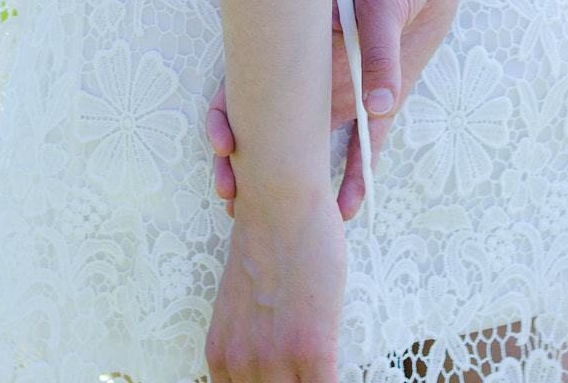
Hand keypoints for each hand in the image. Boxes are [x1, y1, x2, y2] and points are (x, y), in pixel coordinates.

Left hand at [205, 183, 345, 382]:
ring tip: (325, 373)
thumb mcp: (241, 304)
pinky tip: (345, 377)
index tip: (288, 381)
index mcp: (222, 357)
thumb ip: (248, 341)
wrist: (280, 203)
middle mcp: (242, 364)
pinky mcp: (310, 349)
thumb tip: (269, 360)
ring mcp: (275, 359)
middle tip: (306, 376)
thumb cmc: (268, 243)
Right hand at [206, 0, 466, 220]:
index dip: (228, 111)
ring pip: (311, 145)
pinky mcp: (381, 99)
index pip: (249, 78)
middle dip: (249, 162)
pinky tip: (350, 209)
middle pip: (271, 122)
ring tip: (293, 220)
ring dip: (299, 182)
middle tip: (235, 199)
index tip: (223, 145)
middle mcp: (316, 71)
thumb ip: (379, 50)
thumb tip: (379, 107)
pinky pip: (365, 146)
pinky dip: (357, 177)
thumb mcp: (384, 1)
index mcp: (302, 41)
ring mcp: (347, 89)